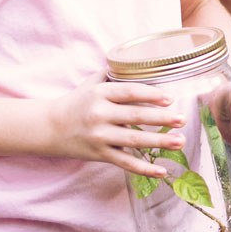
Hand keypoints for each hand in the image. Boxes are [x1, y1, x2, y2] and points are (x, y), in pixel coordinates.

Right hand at [44, 78, 183, 174]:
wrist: (49, 128)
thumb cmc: (76, 103)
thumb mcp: (90, 84)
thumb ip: (112, 73)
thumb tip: (136, 60)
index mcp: (100, 93)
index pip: (129, 92)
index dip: (150, 94)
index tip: (170, 98)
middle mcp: (99, 114)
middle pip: (135, 116)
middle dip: (161, 118)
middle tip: (182, 119)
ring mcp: (99, 136)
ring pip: (134, 140)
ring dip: (159, 141)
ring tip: (180, 141)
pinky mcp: (99, 154)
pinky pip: (125, 162)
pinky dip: (144, 169)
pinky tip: (162, 171)